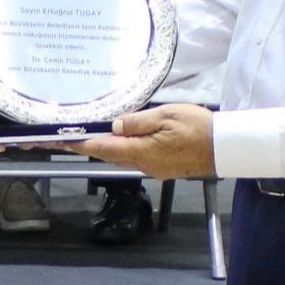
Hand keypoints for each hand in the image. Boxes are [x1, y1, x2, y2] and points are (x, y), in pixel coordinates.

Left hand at [74, 104, 215, 179]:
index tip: (58, 140)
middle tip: (69, 133)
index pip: (102, 148)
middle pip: (108, 154)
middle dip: (89, 144)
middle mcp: (143, 164)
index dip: (78, 144)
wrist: (225, 148)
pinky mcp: (161, 167)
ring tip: (90, 132)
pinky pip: (135, 156)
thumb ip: (137, 121)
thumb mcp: (166, 116)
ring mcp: (152, 168)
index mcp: (141, 151)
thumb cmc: (199, 128)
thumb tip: (114, 125)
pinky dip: (123, 147)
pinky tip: (120, 136)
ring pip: (121, 156)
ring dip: (106, 146)